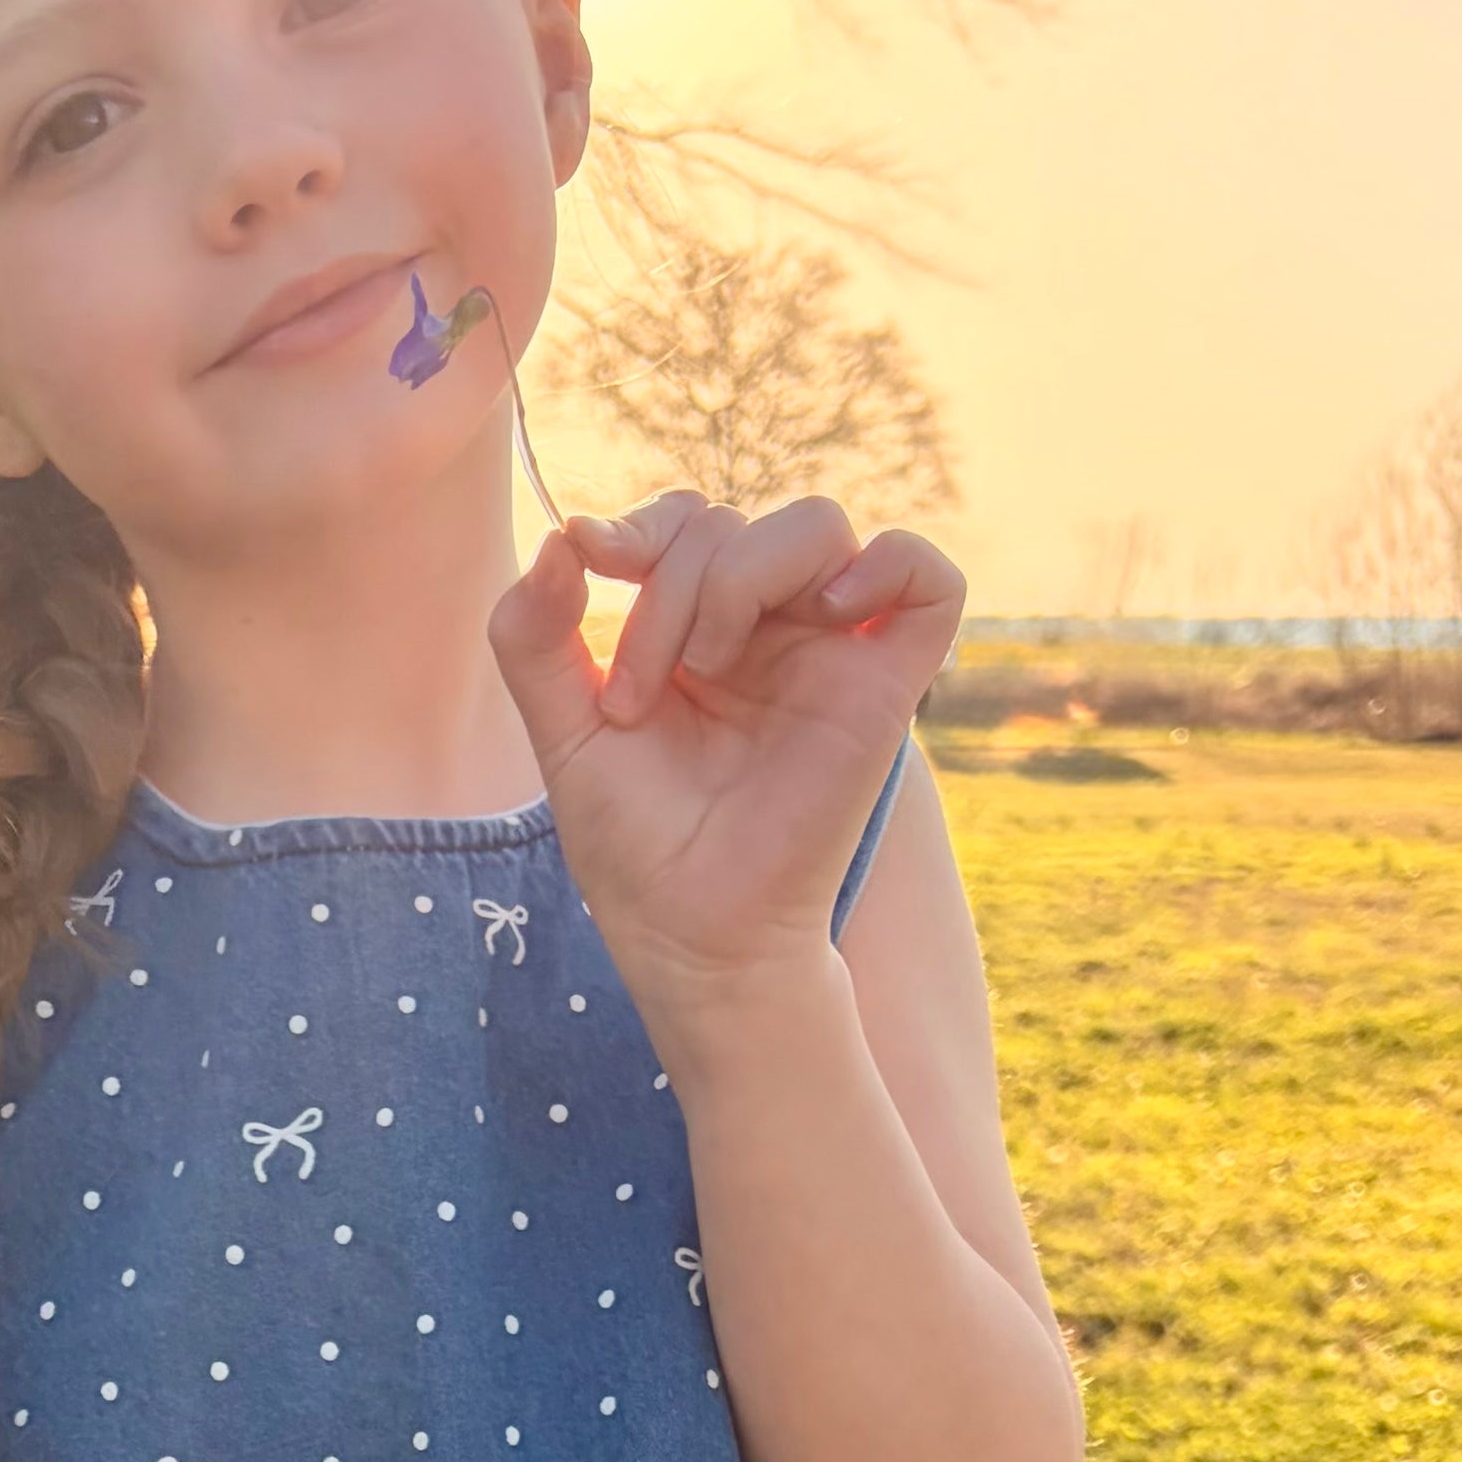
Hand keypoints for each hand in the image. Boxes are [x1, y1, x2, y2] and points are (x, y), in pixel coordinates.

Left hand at [487, 488, 965, 1040]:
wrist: (694, 937)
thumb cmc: (636, 848)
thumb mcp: (561, 732)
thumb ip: (533, 636)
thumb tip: (560, 533)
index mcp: (699, 631)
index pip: (688, 523)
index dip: (640, 528)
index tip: (594, 563)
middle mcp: (770, 630)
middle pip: (736, 523)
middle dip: (670, 588)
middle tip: (640, 693)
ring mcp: (830, 651)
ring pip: (818, 528)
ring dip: (740, 577)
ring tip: (707, 668)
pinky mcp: (887, 685)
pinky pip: (928, 578)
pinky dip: (888, 564)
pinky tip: (827, 612)